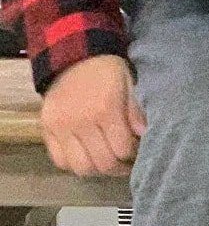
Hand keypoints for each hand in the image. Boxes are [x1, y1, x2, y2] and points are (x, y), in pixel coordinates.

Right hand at [41, 56, 145, 176]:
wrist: (73, 56)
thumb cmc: (107, 70)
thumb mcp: (129, 82)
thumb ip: (136, 111)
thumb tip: (144, 135)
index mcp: (105, 109)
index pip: (122, 149)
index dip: (133, 155)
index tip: (138, 152)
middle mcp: (81, 122)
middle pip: (103, 163)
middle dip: (119, 167)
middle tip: (126, 162)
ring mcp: (61, 128)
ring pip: (81, 167)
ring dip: (97, 170)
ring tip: (107, 161)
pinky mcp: (46, 130)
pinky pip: (60, 161)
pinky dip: (75, 165)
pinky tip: (87, 156)